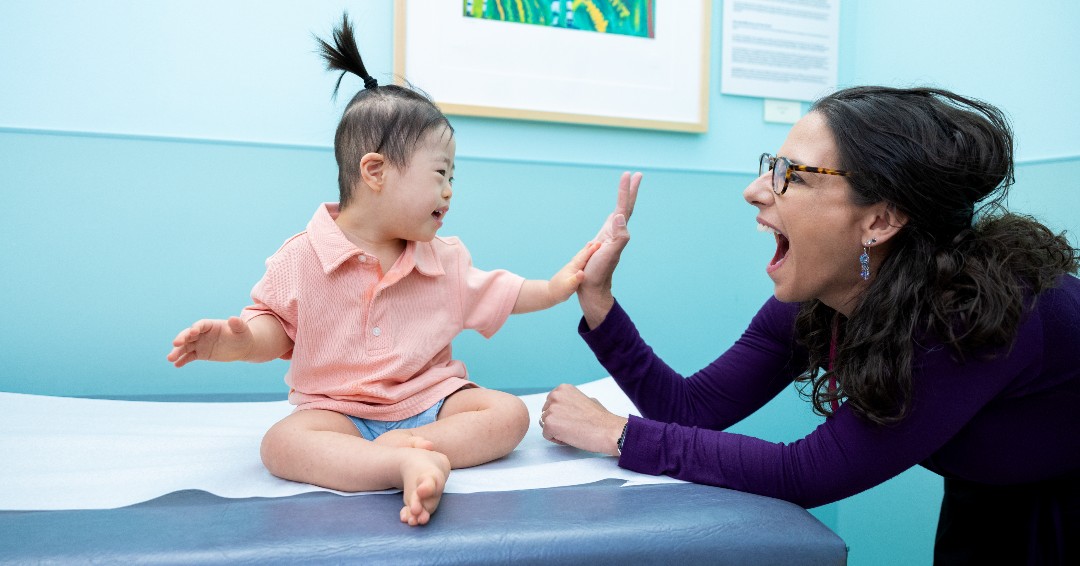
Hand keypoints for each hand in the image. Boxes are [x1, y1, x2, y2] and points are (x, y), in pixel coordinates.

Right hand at [167, 316, 254, 366]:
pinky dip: (182, 360)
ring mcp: (200, 343)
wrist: (242, 348)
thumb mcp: (242, 330)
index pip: (200, 325)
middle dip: (182, 339)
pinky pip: (189, 357)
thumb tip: (233, 318)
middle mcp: (202, 333)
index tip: (193, 333)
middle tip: (175, 344)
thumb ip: (237, 325)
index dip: (196, 328)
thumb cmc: (243, 336)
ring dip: (177, 352)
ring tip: (170, 359)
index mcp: (211, 325)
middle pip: (188, 335)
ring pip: (186, 347)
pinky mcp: (200, 353)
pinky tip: (176, 365)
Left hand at [540, 384, 627, 456]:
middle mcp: (555, 396)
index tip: (573, 418)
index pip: (550, 404)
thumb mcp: (586, 399)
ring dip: (557, 431)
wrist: (607, 430)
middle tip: (574, 426)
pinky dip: (558, 439)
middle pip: (546, 414)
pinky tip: (572, 436)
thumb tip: (568, 407)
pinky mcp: (549, 424)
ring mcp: (551, 410)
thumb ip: (572, 401)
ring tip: (574, 431)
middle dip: (557, 422)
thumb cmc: (601, 418)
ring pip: (545, 425)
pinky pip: (547, 435)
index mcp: (563, 389)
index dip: (561, 414)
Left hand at [546, 241, 601, 303]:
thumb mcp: (569, 286)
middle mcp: (572, 266)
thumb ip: (576, 279)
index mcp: (573, 268)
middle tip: (598, 241)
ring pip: (580, 257)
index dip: (591, 250)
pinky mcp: (571, 272)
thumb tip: (582, 273)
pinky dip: (583, 257)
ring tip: (591, 245)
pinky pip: (579, 261)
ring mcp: (571, 268)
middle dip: (590, 248)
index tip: (599, 243)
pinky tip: (584, 258)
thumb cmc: (560, 290)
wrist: (550, 293)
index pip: (584, 257)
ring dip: (586, 251)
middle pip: (582, 254)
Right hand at [580, 171, 641, 328]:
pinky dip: (616, 210)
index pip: (625, 207)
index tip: (629, 175)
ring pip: (620, 212)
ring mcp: (610, 235)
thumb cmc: (599, 272)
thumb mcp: (609, 254)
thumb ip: (618, 236)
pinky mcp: (603, 240)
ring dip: (625, 198)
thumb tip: (621, 216)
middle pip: (626, 207)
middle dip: (630, 190)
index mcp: (618, 232)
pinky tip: (616, 211)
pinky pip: (612, 220)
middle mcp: (617, 232)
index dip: (626, 191)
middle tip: (636, 175)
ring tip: (628, 185)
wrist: (593, 287)